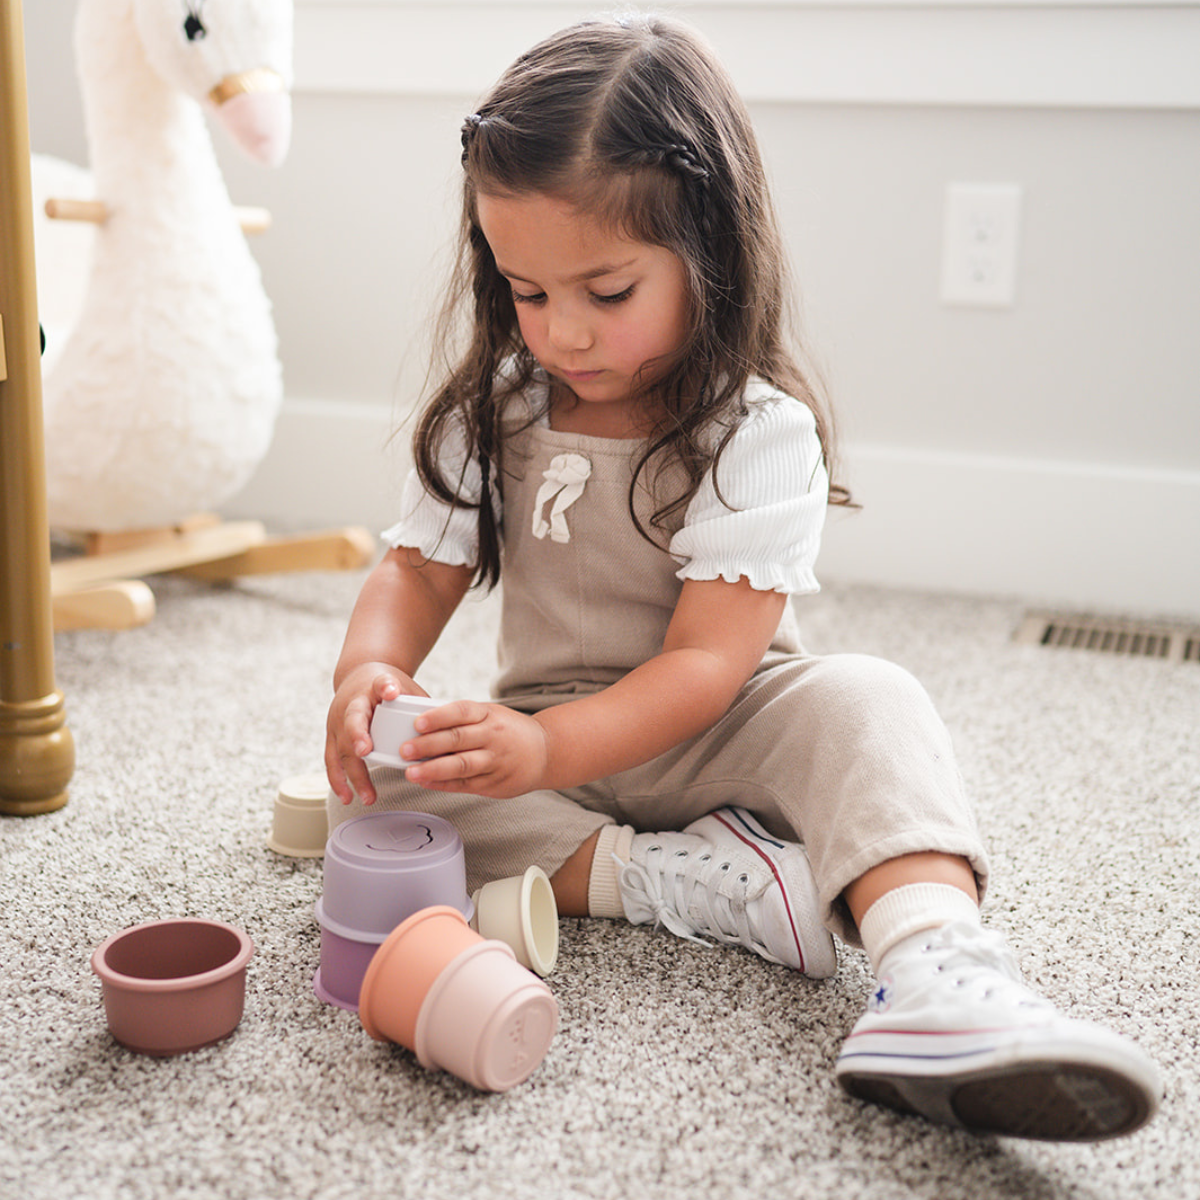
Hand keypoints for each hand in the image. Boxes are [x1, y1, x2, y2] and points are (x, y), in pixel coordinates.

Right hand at [325, 663, 425, 805]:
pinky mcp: (333, 738)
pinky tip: (347, 797)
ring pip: (340, 748)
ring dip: (351, 773)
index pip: (379, 683)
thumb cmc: (384, 684)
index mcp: (371, 686)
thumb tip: (448, 725)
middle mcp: (349, 704)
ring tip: (365, 794)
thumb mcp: (403, 684)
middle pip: (352, 722)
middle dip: (357, 738)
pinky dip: (339, 781)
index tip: (390, 692)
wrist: (358, 677)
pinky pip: (333, 761)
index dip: (385, 688)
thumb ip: (419, 701)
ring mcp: (337, 723)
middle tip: (365, 752)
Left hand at [401, 701, 550, 798]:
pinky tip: (427, 782)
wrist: (546, 751)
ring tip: (411, 772)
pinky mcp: (495, 783)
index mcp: (489, 715)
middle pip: (458, 739)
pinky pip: (466, 784)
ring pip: (462, 765)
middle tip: (405, 749)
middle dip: (428, 745)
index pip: (462, 711)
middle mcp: (493, 736)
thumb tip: (422, 725)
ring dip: (434, 769)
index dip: (439, 717)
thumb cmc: (510, 731)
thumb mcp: (491, 715)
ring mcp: (495, 761)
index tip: (418, 723)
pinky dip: (444, 784)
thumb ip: (463, 720)